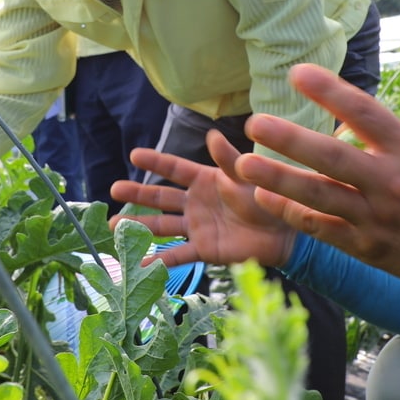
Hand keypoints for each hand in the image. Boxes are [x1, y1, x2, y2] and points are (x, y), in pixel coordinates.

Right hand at [110, 129, 297, 268]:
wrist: (284, 232)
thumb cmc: (267, 198)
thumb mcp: (247, 176)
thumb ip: (228, 160)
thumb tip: (212, 136)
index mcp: (205, 180)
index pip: (175, 168)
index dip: (155, 161)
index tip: (134, 153)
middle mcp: (195, 203)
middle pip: (160, 196)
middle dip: (137, 192)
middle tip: (114, 188)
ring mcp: (197, 227)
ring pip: (162, 224)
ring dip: (139, 225)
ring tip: (114, 225)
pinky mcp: (204, 249)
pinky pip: (178, 255)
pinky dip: (158, 261)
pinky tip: (138, 264)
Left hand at [233, 63, 399, 297]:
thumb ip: (385, 137)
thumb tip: (338, 121)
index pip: (365, 112)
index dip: (329, 91)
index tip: (296, 72)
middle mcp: (392, 183)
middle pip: (333, 157)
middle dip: (290, 140)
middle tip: (254, 123)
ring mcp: (378, 219)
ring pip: (318, 197)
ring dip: (278, 179)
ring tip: (244, 164)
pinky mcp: (367, 248)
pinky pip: (320, 229)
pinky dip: (291, 213)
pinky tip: (264, 198)